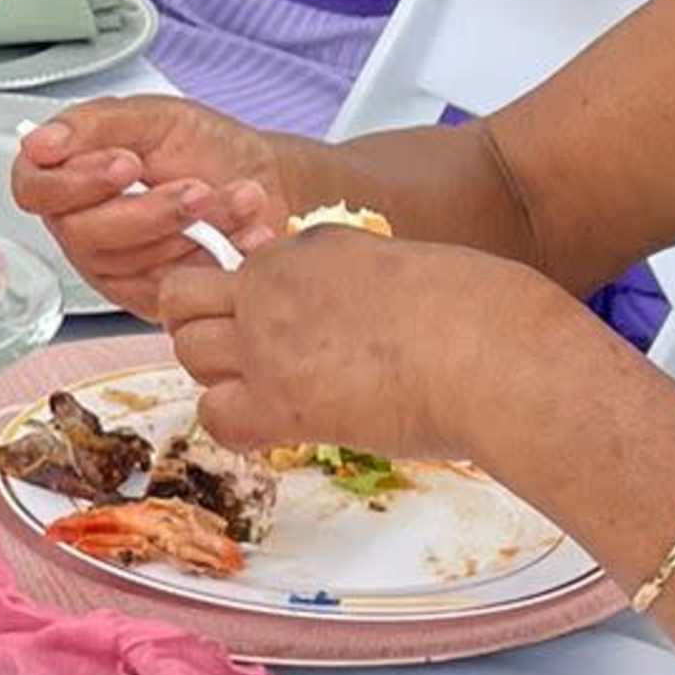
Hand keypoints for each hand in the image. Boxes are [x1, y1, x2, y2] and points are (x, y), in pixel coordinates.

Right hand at [10, 93, 302, 316]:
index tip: (126, 164)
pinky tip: (244, 232)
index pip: (34, 189)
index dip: (74, 182)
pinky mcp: (151, 298)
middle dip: (150, 211)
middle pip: (83, 234)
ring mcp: (115, 267)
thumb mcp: (154, 117)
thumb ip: (95, 123)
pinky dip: (214, 256)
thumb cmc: (206, 148)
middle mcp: (82, 227)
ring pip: (130, 262)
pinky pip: (167, 287)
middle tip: (197, 188)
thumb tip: (39, 142)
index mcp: (70, 177)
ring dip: (191, 229)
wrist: (267, 181)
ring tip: (236, 198)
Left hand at [153, 213, 511, 462]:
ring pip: (188, 353)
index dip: (245, 301)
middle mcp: (274, 284)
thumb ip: (353, 285)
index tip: (269, 325)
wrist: (490, 352)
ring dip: (216, 376)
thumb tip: (345, 315)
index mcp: (311, 244)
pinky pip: (215, 416)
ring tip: (265, 396)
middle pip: (185, 298)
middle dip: (203, 327)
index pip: (241, 268)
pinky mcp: (278, 401)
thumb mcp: (403, 269)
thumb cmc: (476, 313)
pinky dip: (234, 427)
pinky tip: (271, 430)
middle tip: (244, 358)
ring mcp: (266, 341)